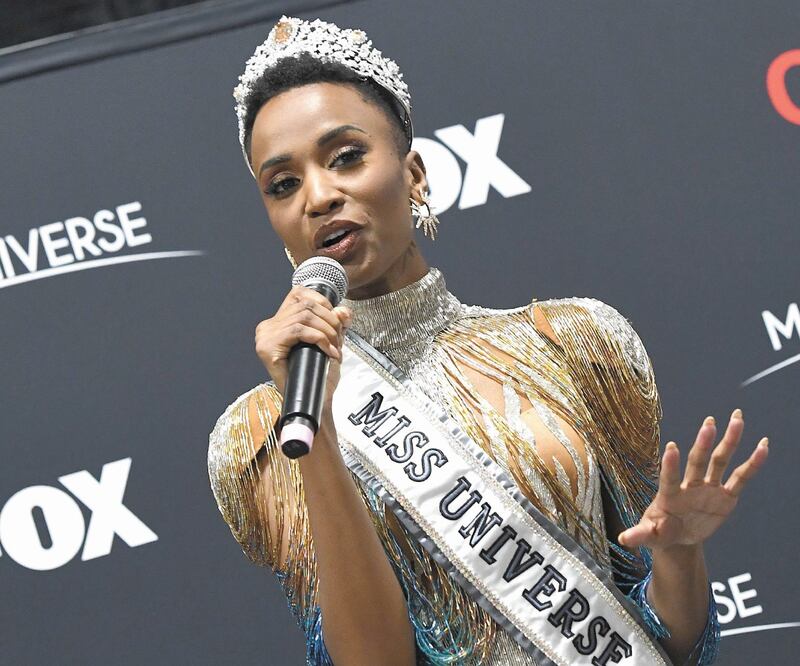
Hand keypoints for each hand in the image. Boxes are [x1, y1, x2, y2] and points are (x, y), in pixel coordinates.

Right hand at [254, 285, 351, 395]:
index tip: (337, 320)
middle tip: (339, 338)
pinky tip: (328, 350)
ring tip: (335, 346)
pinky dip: (319, 338)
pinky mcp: (268, 347)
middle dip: (329, 320)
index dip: (323, 302)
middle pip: (304, 305)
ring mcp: (265, 336)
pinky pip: (298, 331)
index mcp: (278, 322)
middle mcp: (268, 326)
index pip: (299, 294)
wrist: (314, 402)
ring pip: (303, 316)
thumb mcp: (331, 341)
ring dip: (326, 330)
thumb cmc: (319, 375)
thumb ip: (335, 322)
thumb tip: (343, 310)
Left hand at [618, 409, 768, 550]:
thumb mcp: (649, 535)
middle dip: (703, 443)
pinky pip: (740, 478)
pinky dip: (752, 464)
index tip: (671, 447)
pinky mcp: (725, 496)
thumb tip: (623, 539)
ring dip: (729, 441)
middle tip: (709, 423)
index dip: (670, 465)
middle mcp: (689, 486)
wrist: (677, 535)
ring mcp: (708, 488)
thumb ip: (639, 534)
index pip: (669, 478)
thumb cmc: (660, 531)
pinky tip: (762, 446)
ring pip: (719, 461)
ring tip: (737, 419)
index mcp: (669, 496)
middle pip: (697, 461)